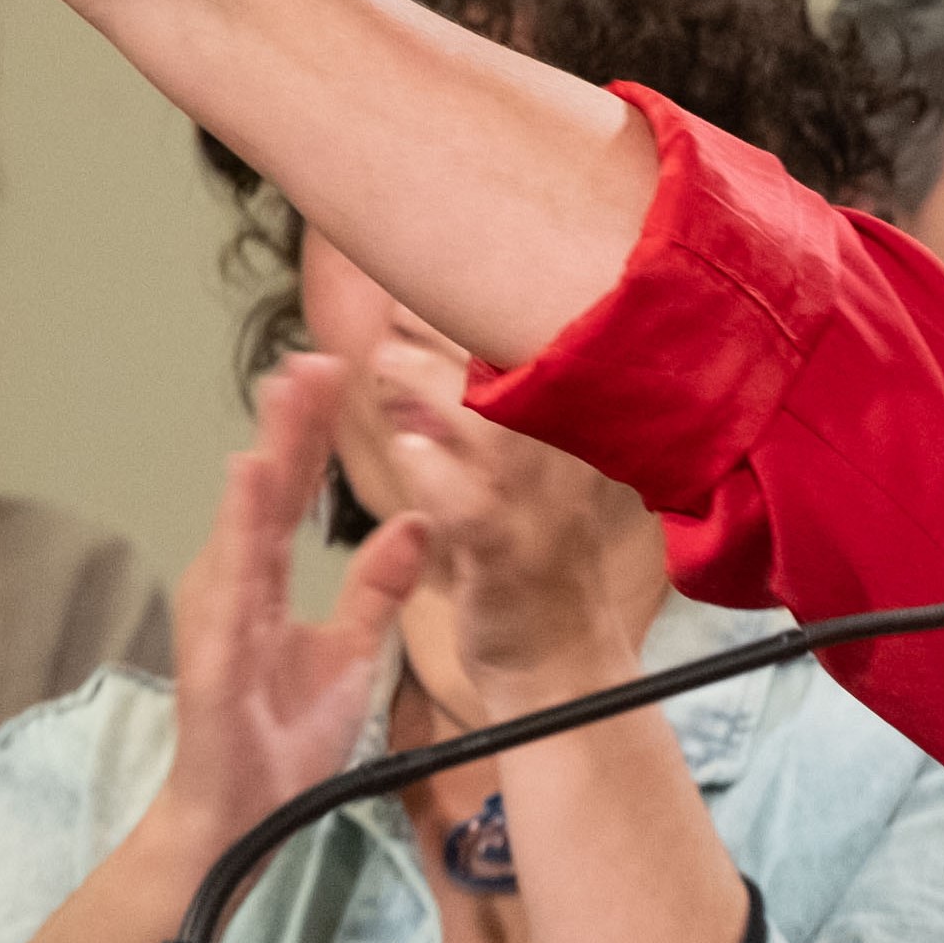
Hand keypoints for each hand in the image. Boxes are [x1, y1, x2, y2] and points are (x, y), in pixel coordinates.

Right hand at [154, 358, 427, 853]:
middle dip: (290, 419)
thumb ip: (376, 588)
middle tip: (316, 351)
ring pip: (247, 514)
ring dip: (266, 448)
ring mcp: (220, 609)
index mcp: (264, 579)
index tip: (335, 372)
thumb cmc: (282, 734)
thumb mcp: (352, 652)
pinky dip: (241, 522)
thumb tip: (416, 525)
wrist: (244, 812)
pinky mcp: (213, 644)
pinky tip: (252, 474)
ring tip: (287, 388)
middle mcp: (236, 580)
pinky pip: (232, 576)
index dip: (312, 434)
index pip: (292, 491)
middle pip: (267, 486)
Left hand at [355, 335, 659, 712]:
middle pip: (502, 366)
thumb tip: (399, 341)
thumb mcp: (506, 472)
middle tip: (391, 313)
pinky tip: (404, 454)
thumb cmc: (524, 561)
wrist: (558, 664)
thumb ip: (458, 410)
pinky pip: (472, 505)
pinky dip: (436, 475)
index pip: (511, 341)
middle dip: (439, 331)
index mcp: (559, 428)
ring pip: (486, 425)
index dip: (454, 304)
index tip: (411, 278)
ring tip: (384, 368)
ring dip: (430, 389)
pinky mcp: (509, 554)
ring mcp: (537, 505)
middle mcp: (557, 456)